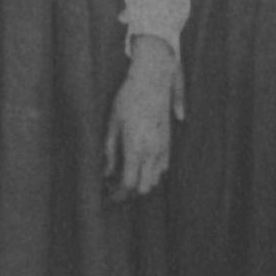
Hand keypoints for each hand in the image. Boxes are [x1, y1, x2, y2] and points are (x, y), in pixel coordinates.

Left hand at [106, 36, 177, 198]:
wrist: (153, 80)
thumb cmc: (128, 99)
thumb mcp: (112, 124)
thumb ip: (109, 152)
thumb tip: (106, 173)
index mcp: (136, 148)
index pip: (129, 184)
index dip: (118, 194)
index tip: (108, 195)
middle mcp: (152, 151)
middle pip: (143, 187)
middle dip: (128, 191)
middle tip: (113, 185)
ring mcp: (163, 147)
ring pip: (155, 179)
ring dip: (140, 181)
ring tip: (123, 172)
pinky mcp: (169, 141)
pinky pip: (162, 167)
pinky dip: (151, 171)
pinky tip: (138, 162)